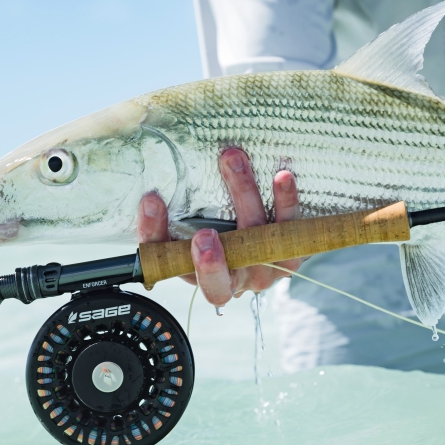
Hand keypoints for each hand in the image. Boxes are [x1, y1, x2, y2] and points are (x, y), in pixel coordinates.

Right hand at [136, 148, 301, 306]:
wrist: (276, 249)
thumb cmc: (226, 238)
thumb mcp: (196, 232)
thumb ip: (177, 220)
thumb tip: (153, 184)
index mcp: (200, 278)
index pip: (170, 265)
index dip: (157, 238)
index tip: (152, 203)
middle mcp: (234, 282)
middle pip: (219, 278)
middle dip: (211, 262)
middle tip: (203, 234)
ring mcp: (264, 270)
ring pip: (254, 241)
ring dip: (244, 197)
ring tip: (234, 162)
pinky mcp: (292, 254)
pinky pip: (291, 231)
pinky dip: (286, 202)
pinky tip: (282, 177)